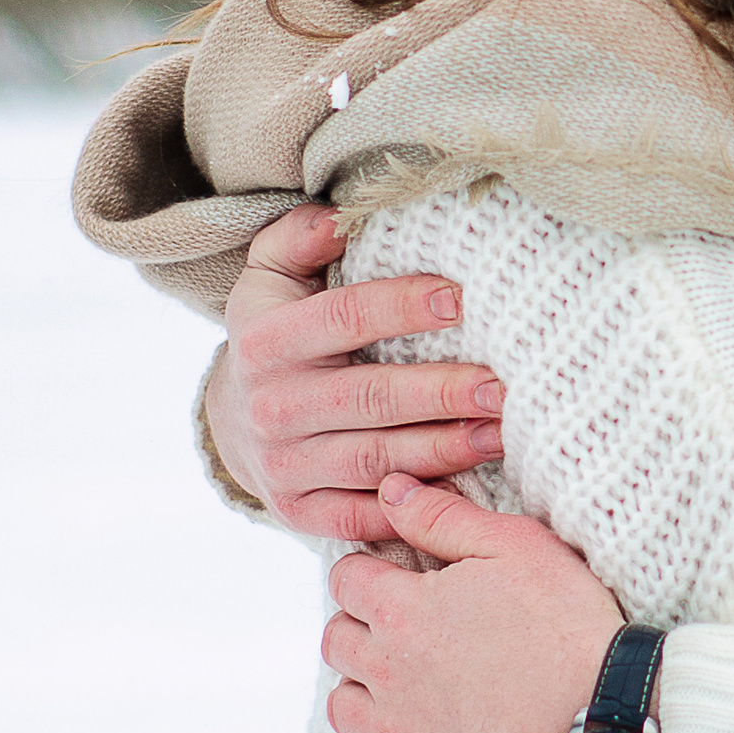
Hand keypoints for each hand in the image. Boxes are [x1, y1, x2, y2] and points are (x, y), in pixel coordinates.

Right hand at [212, 204, 507, 540]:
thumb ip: (299, 238)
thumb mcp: (270, 275)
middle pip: (369, 398)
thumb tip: (338, 217)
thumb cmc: (276, 331)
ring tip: (501, 432)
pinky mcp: (300, 512)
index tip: (461, 299)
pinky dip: (413, 506)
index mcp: (266, 341)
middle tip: (501, 385)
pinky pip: (363, 515)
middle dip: (441, 393)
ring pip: (375, 460)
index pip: (342, 319)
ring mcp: (284, 465)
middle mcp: (272, 406)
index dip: (400, 307)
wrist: (232, 419)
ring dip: (443, 449)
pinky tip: (466, 486)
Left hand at [324, 475, 624, 732]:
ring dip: (365, 689)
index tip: (401, 579)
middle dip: (363, 626)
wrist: (608, 717)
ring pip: (342, 707)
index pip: (346, 579)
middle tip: (410, 627)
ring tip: (407, 682)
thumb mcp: (516, 546)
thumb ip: (443, 517)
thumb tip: (389, 490)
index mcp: (403, 609)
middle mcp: (386, 672)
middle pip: (336, 641)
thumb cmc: (569, 622)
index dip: (370, 572)